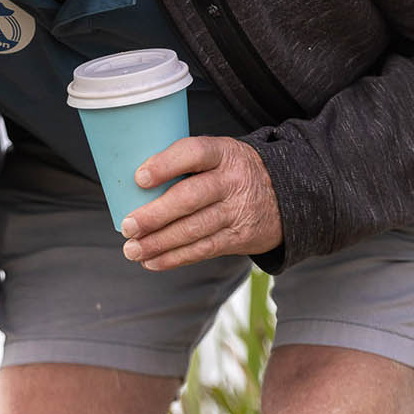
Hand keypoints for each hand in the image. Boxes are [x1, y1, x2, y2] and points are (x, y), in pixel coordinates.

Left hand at [118, 135, 281, 268]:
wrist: (285, 195)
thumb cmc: (230, 173)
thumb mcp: (218, 155)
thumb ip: (184, 164)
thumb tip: (131, 187)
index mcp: (223, 152)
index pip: (193, 152)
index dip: (165, 165)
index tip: (139, 178)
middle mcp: (232, 181)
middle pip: (189, 198)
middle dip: (155, 215)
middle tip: (128, 226)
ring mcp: (238, 210)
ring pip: (193, 229)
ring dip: (158, 243)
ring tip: (132, 249)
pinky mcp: (239, 237)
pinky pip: (203, 250)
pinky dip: (174, 258)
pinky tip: (151, 261)